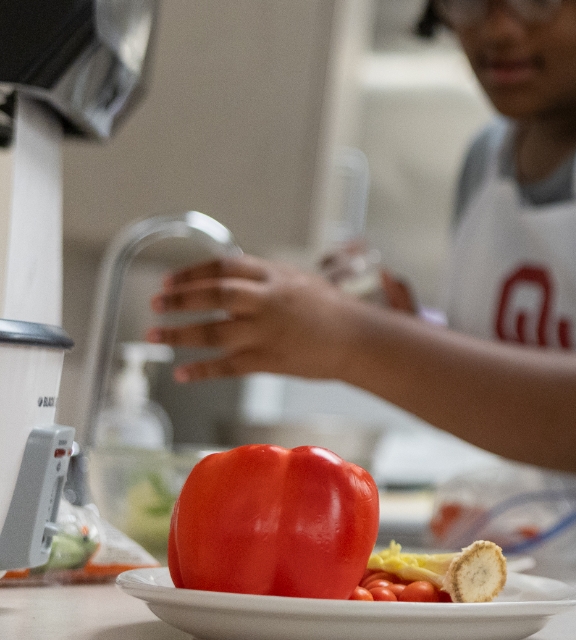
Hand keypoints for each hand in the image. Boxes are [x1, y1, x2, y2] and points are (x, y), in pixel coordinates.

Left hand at [149, 255, 364, 381]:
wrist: (358, 339)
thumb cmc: (330, 309)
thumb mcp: (297, 280)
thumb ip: (262, 279)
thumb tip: (225, 277)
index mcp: (274, 276)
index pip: (224, 267)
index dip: (191, 273)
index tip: (169, 280)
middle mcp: (268, 301)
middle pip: (214, 295)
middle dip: (179, 299)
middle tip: (155, 303)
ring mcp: (266, 331)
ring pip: (213, 331)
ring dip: (178, 333)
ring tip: (154, 334)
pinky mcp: (268, 360)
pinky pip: (226, 366)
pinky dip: (200, 369)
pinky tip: (180, 372)